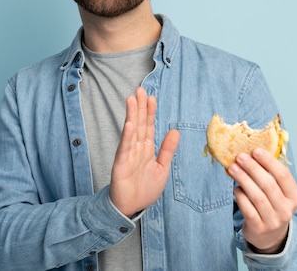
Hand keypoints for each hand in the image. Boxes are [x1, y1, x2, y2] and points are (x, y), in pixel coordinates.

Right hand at [109, 87, 179, 216]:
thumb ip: (167, 149)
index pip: (149, 126)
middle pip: (140, 123)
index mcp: (147, 148)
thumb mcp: (162, 168)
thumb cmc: (145, 189)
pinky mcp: (121, 164)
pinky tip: (130, 124)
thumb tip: (175, 131)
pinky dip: (127, 136)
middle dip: (140, 107)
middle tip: (140, 89)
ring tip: (132, 99)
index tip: (151, 97)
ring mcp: (128, 154)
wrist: (131, 207)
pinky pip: (125, 148)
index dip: (150, 112)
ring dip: (132, 115)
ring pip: (131, 131)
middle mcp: (136, 148)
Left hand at [228, 148, 296, 253]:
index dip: (269, 162)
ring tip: (233, 168)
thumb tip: (255, 151)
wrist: (270, 237)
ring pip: (257, 196)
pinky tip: (235, 188)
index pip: (284, 176)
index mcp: (295, 197)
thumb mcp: (280, 194)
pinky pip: (248, 209)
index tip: (256, 150)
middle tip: (240, 157)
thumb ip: (273, 176)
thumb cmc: (273, 207)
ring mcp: (273, 221)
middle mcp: (286, 210)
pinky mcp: (258, 228)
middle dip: (253, 168)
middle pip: (269, 185)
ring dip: (243, 179)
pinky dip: (240, 196)